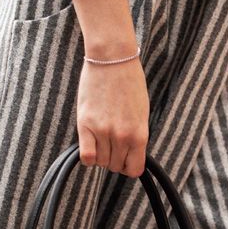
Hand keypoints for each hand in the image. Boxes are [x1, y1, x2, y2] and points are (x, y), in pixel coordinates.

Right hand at [70, 0, 148, 177]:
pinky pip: (86, 157)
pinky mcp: (85, 124)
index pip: (134, 169)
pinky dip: (88, 156)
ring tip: (101, 138)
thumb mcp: (142, 113)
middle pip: (115, 166)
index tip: (125, 160)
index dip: (129, 167)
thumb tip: (130, 154)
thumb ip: (136, 136)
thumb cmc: (129, 82)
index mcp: (140, 134)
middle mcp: (122, 136)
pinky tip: (90, 143)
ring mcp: (103, 131)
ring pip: (101, 162)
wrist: (112, 59)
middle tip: (111, 144)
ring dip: (101, 155)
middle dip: (114, 159)